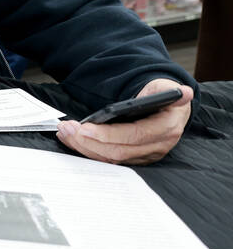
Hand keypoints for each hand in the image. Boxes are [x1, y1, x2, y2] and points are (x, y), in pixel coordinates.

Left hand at [56, 79, 193, 164]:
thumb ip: (171, 90)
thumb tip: (184, 93)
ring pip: (111, 158)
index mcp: (167, 128)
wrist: (166, 107)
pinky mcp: (134, 159)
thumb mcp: (164, 88)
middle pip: (118, 151)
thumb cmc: (161, 96)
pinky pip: (109, 159)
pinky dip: (89, 150)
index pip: (133, 136)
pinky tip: (73, 139)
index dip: (107, 134)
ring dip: (84, 147)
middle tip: (66, 129)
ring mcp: (145, 155)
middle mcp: (158, 146)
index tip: (83, 127)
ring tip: (65, 132)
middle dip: (88, 142)